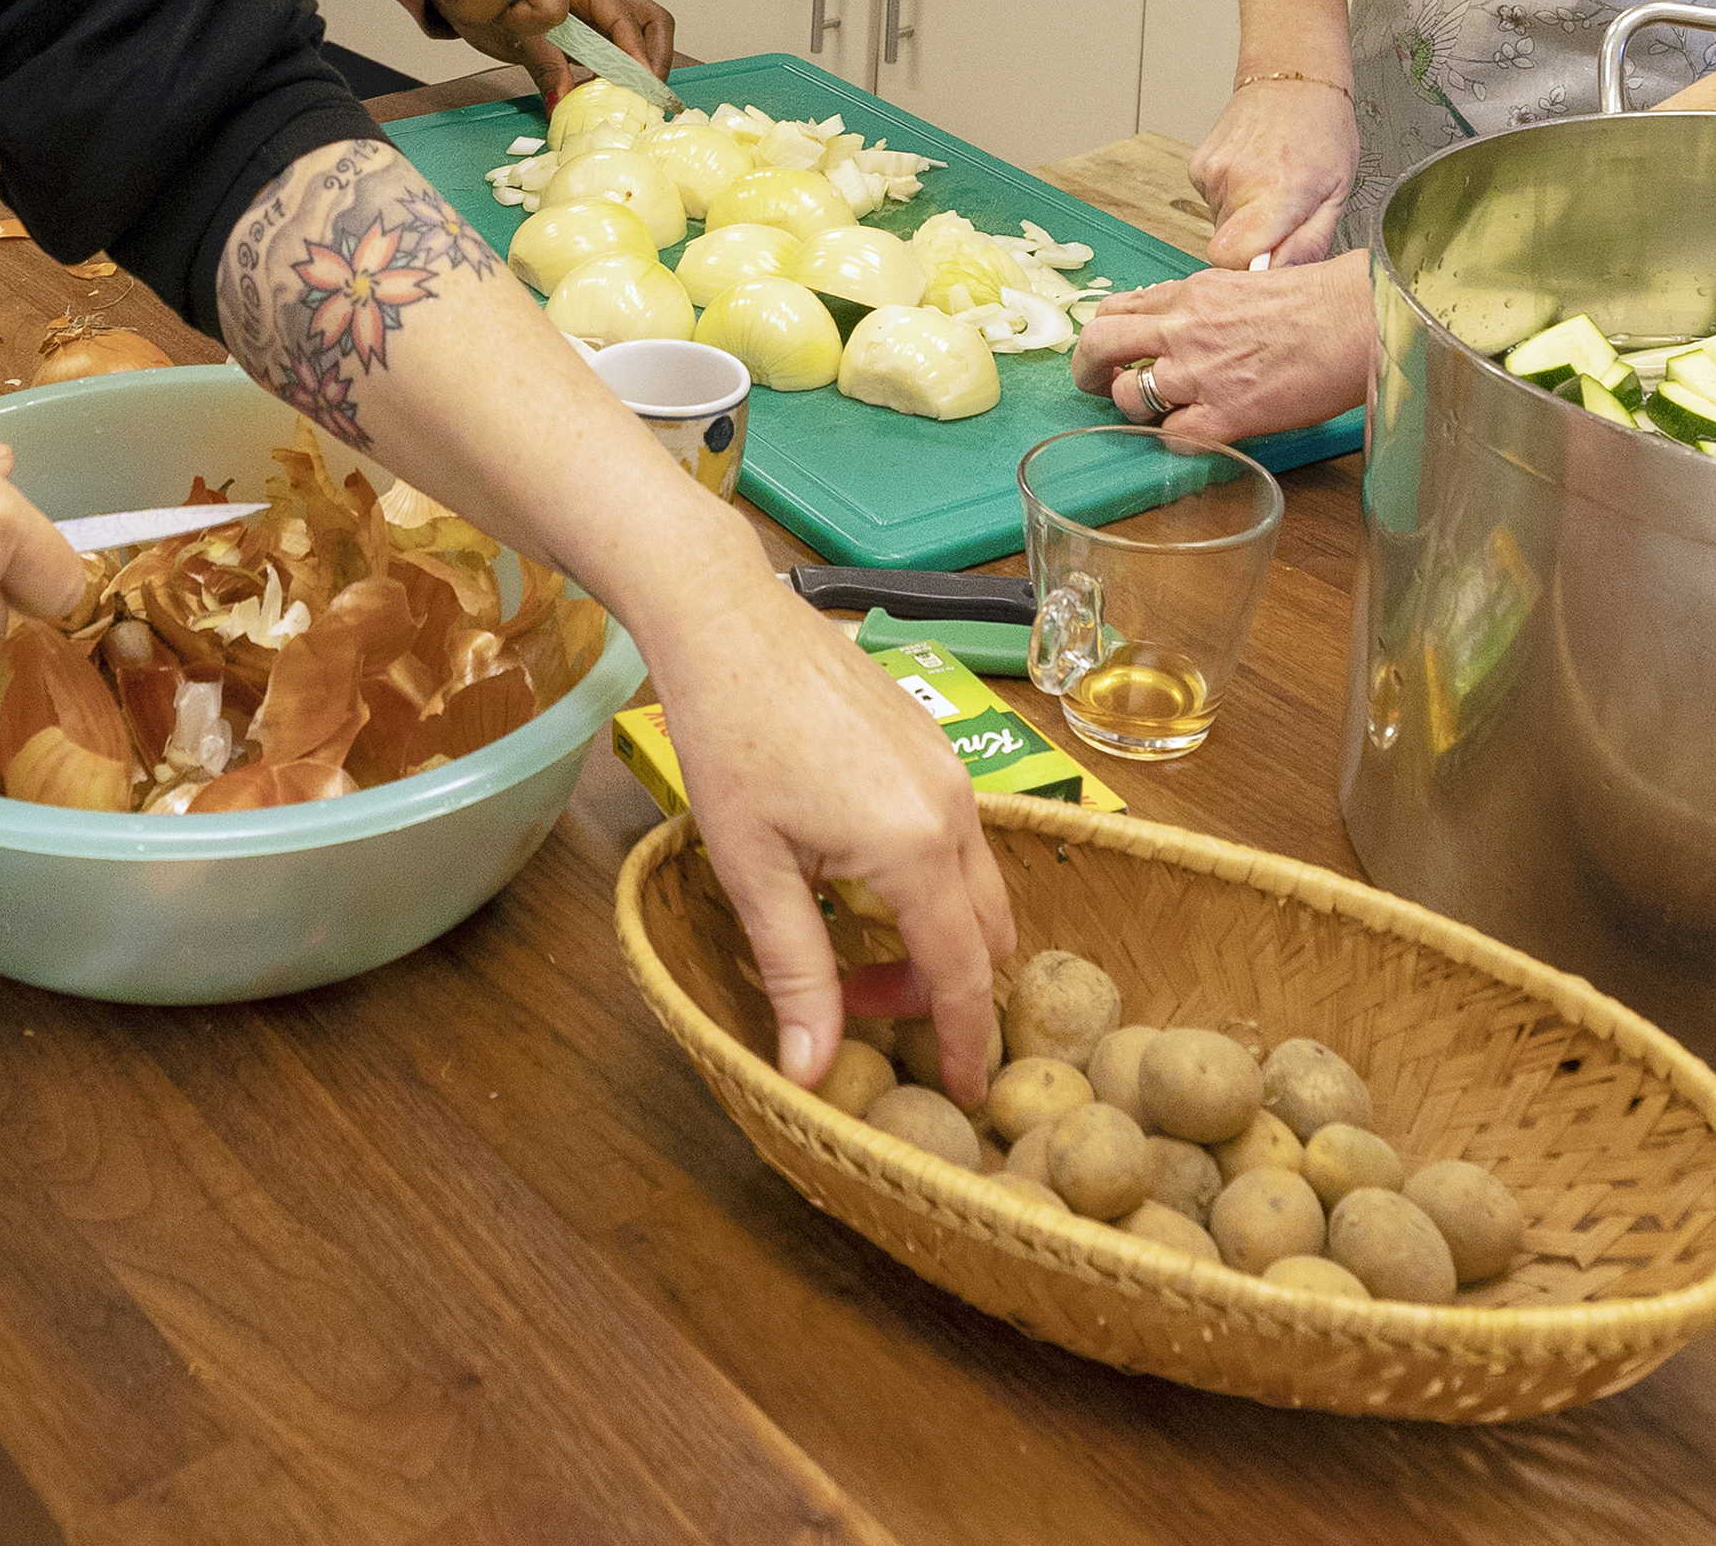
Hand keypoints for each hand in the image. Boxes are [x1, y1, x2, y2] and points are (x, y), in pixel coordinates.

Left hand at [441, 0, 678, 101]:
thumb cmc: (497, 3)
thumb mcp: (517, 36)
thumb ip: (544, 68)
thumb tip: (561, 103)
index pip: (625, 19)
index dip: (638, 55)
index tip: (643, 85)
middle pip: (653, 21)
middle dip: (655, 60)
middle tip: (648, 95)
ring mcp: (604, 6)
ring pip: (647, 33)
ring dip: (645, 66)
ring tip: (632, 98)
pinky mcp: (600, 26)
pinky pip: (627, 46)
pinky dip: (626, 70)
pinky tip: (611, 92)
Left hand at [637, 569, 1014, 1103]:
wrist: (728, 618)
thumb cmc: (730, 736)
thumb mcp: (753, 869)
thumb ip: (796, 973)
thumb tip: (815, 1072)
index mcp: (916, 846)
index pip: (963, 973)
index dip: (967, 1042)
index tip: (963, 1096)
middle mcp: (955, 807)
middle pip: (986, 932)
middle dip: (941, 985)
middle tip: (863, 1001)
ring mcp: (952, 766)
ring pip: (976, 881)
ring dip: (933, 928)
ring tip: (850, 937)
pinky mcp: (934, 740)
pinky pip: (959, 832)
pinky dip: (928, 876)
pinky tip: (855, 870)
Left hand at [1070, 250, 1373, 448]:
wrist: (1356, 320)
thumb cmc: (1318, 302)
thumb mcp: (1245, 284)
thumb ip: (1205, 304)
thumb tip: (1183, 319)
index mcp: (1190, 293)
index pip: (1118, 306)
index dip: (1104, 330)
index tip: (1107, 345)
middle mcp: (1184, 328)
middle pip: (1099, 343)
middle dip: (1086, 367)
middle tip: (1092, 382)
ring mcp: (1201, 373)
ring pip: (1128, 396)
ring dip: (1134, 409)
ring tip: (1154, 414)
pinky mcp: (1228, 414)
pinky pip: (1174, 439)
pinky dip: (1177, 443)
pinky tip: (1195, 437)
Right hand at [1186, 76, 1360, 268]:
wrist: (1291, 81)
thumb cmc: (1322, 132)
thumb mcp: (1337, 195)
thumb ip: (1309, 244)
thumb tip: (1280, 278)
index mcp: (1277, 194)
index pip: (1232, 259)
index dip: (1249, 269)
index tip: (1270, 260)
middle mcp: (1237, 183)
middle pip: (1227, 249)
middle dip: (1253, 246)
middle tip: (1282, 219)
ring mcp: (1212, 173)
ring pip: (1220, 227)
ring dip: (1244, 220)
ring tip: (1270, 191)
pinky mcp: (1198, 166)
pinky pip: (1211, 204)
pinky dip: (1231, 200)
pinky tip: (1253, 176)